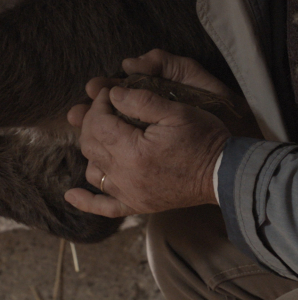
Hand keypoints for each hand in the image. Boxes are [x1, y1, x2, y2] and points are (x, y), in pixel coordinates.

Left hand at [65, 50, 231, 216]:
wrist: (223, 172)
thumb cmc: (204, 139)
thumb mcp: (177, 111)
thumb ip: (141, 100)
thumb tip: (112, 94)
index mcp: (134, 151)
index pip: (98, 122)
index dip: (99, 103)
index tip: (109, 92)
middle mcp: (126, 176)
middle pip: (90, 145)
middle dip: (93, 121)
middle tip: (106, 108)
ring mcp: (130, 194)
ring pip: (93, 170)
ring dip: (92, 150)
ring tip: (105, 134)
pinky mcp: (138, 205)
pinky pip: (104, 207)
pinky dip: (86, 201)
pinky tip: (72, 195)